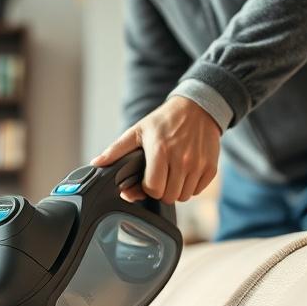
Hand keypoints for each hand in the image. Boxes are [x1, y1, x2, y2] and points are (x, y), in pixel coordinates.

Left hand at [91, 96, 220, 202]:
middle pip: (168, 196)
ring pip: (183, 196)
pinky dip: (190, 186)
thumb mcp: (137, 131)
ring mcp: (198, 165)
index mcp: (161, 151)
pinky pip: (197, 191)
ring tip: (171, 174)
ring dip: (175, 190)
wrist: (198, 108)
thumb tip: (95, 164)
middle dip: (160, 191)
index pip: (153, 189)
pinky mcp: (211, 168)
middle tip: (159, 177)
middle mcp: (182, 160)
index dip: (146, 188)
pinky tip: (184, 173)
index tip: (146, 180)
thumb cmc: (164, 121)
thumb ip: (116, 150)